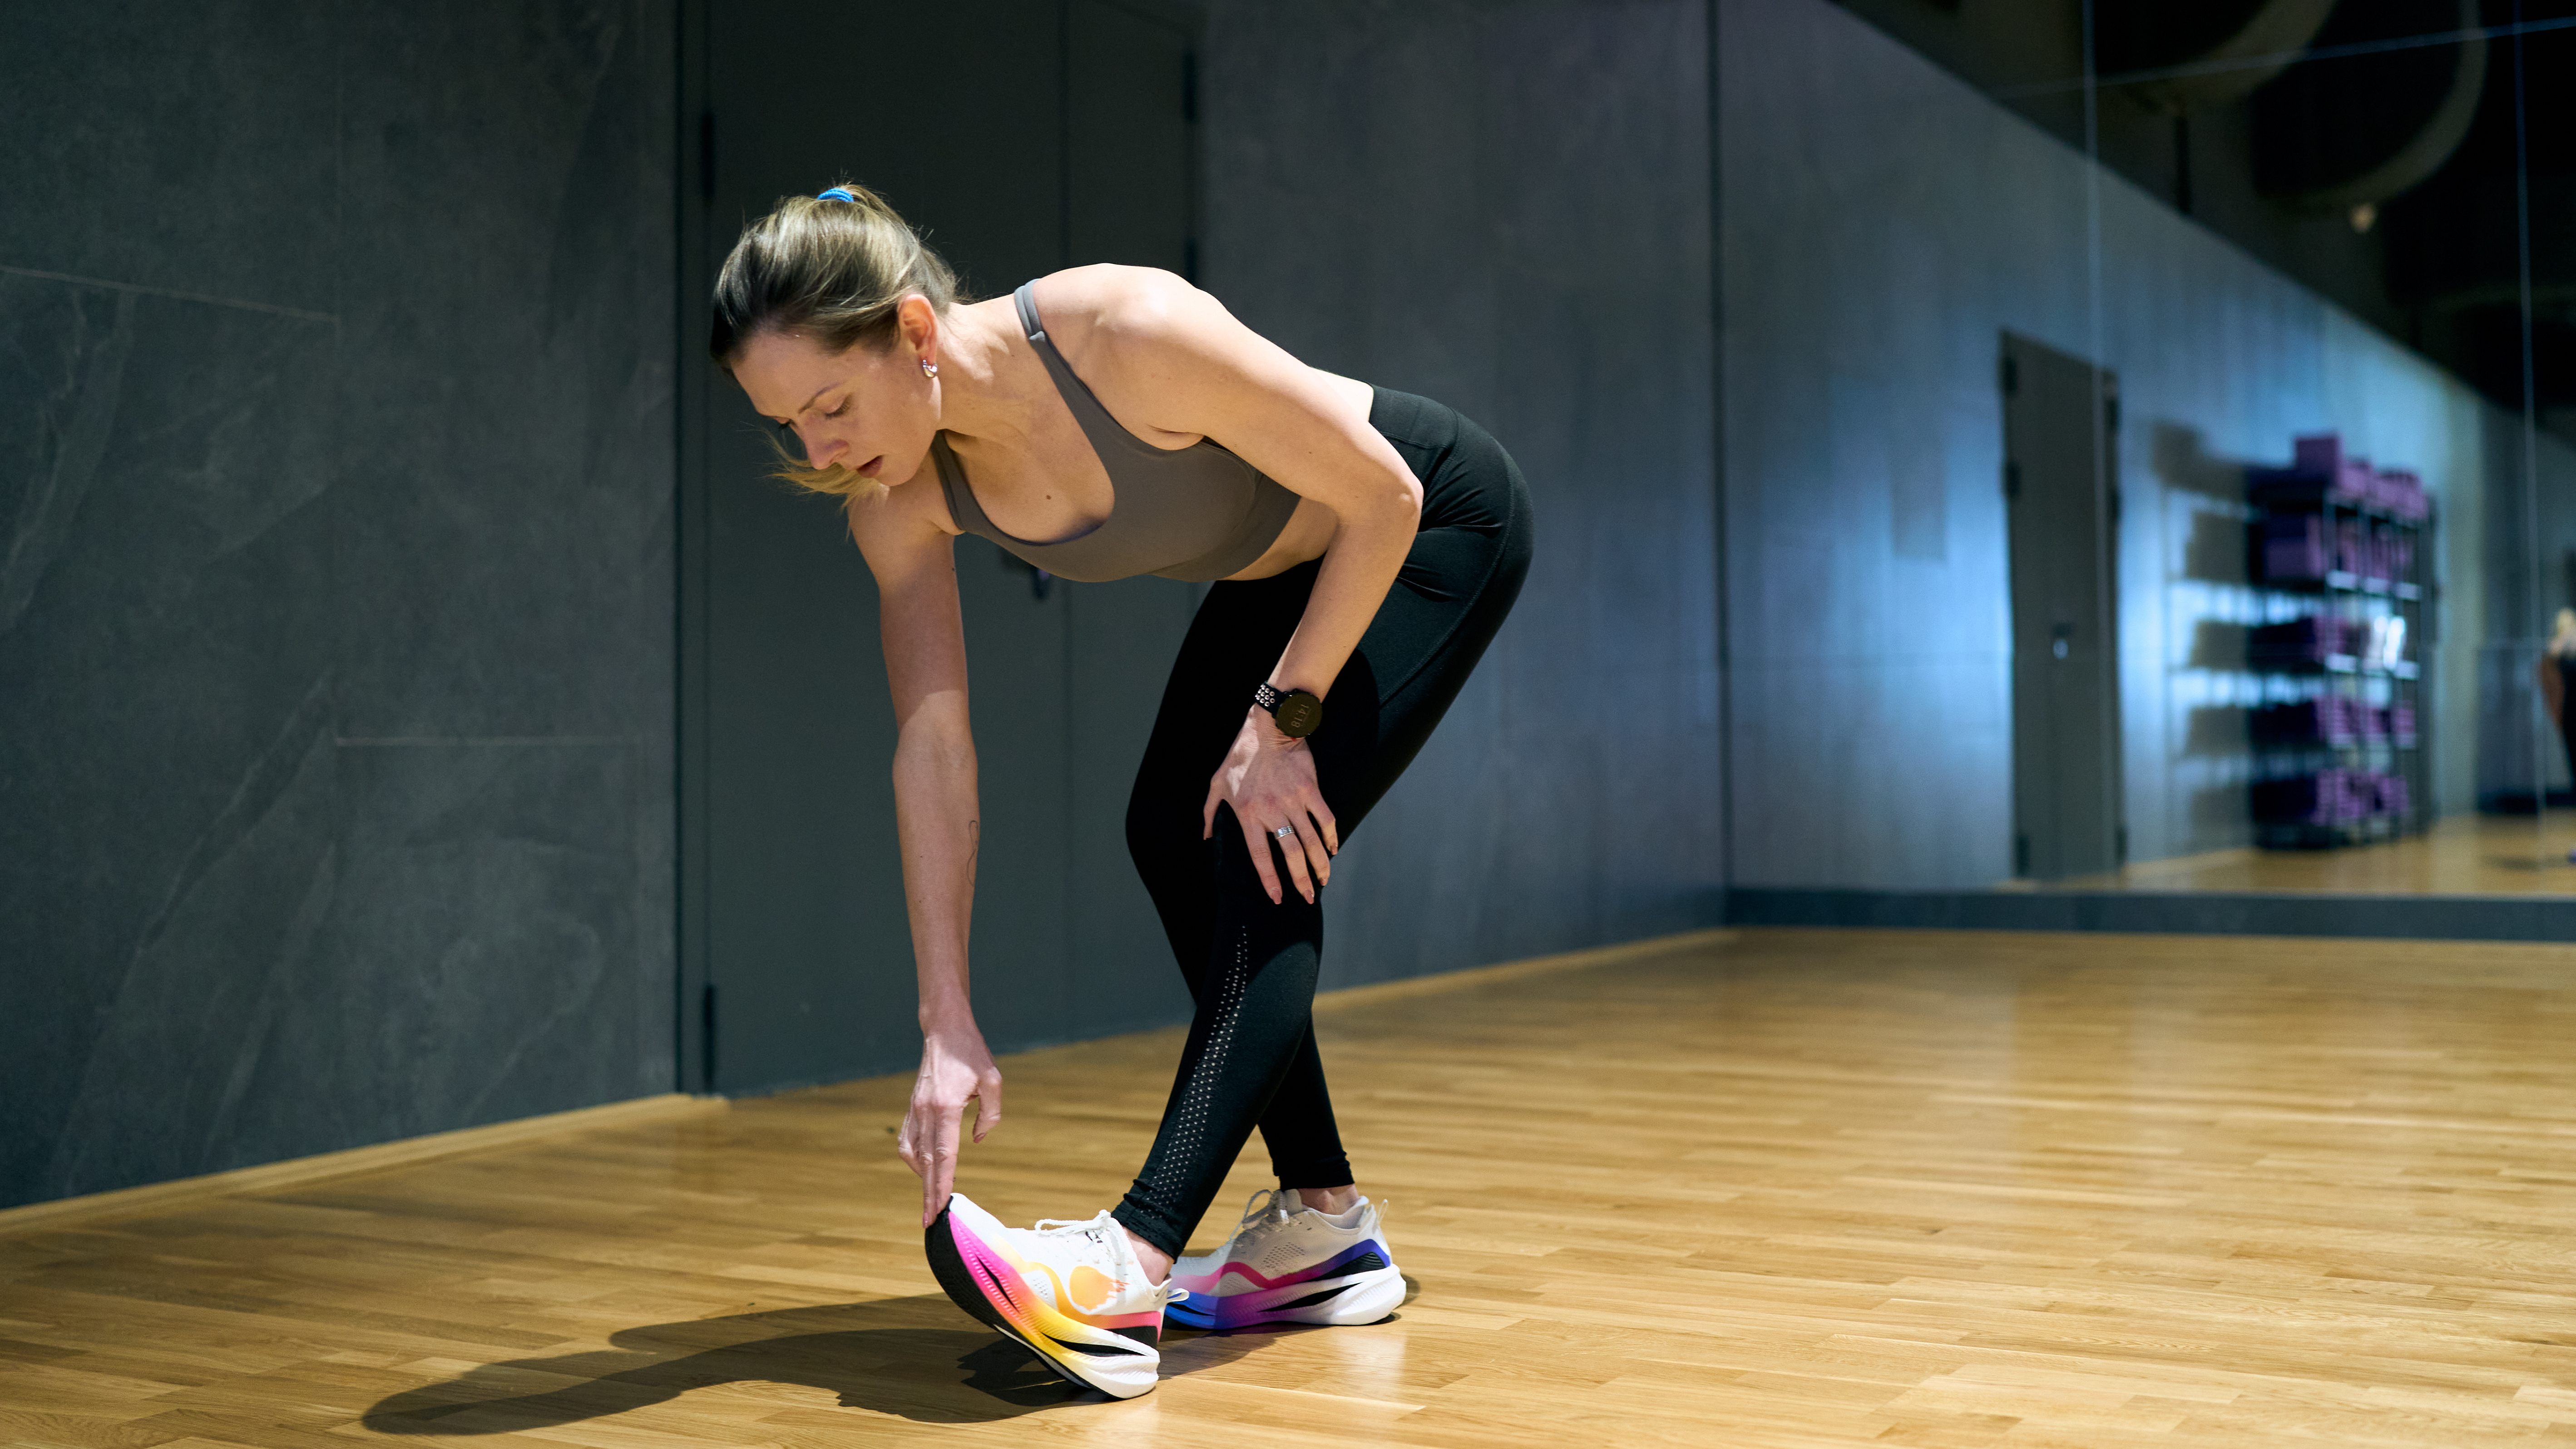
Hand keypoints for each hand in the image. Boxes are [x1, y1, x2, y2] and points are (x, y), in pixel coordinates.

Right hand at [896, 1025, 1002, 1225]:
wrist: (944, 1031)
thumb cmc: (972, 1054)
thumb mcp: (993, 1080)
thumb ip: (990, 1114)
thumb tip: (978, 1139)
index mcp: (946, 1107)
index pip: (943, 1155)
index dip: (941, 1183)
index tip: (940, 1206)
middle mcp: (926, 1111)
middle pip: (925, 1162)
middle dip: (927, 1193)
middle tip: (929, 1220)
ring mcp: (915, 1109)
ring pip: (913, 1153)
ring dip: (920, 1178)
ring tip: (929, 1199)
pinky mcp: (912, 1107)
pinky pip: (908, 1140)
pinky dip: (914, 1158)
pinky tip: (922, 1169)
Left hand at [1202, 708, 1339, 903]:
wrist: (1269, 728)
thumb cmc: (1240, 756)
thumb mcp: (1216, 784)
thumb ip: (1210, 813)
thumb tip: (1206, 838)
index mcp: (1248, 814)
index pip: (1260, 856)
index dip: (1270, 880)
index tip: (1277, 898)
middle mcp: (1272, 812)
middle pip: (1290, 855)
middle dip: (1301, 881)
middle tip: (1308, 897)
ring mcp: (1294, 801)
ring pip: (1311, 842)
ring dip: (1320, 865)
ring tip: (1323, 880)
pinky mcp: (1312, 790)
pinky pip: (1326, 819)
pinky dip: (1331, 837)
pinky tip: (1332, 849)